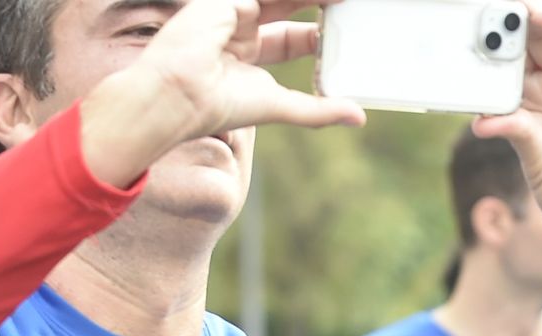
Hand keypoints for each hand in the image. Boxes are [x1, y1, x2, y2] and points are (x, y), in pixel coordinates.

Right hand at [86, 0, 361, 184]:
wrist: (182, 92)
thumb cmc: (222, 104)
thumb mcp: (281, 105)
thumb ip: (319, 110)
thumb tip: (359, 118)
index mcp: (249, 52)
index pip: (294, 36)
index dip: (319, 34)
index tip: (348, 32)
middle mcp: (241, 26)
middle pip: (289, 6)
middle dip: (319, 4)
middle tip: (350, 3)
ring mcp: (232, 9)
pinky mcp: (224, 0)